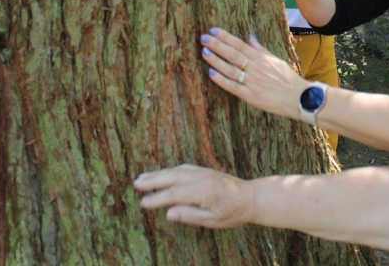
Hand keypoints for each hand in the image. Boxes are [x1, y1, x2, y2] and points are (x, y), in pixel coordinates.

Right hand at [135, 164, 254, 227]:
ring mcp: (204, 172)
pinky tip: (164, 173)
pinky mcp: (206, 170)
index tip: (143, 203)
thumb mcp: (212, 220)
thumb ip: (190, 215)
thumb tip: (169, 213)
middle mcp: (201, 177)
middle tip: (136, 183)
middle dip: (153, 180)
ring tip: (143, 177)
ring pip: (177, 170)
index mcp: (203, 191)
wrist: (251, 197)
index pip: (174, 194)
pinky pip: (184, 168)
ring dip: (160, 173)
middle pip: (172, 177)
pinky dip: (171, 170)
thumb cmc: (233, 212)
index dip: (157, 198)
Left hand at [201, 28, 307, 119]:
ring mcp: (252, 82)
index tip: (213, 31)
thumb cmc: (287, 79)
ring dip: (216, 60)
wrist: (299, 98)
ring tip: (204, 52)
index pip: (240, 45)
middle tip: (203, 38)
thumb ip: (261, 50)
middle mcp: (255, 68)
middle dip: (217, 45)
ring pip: (231, 69)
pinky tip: (211, 73)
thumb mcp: (276, 60)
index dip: (225, 37)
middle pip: (233, 54)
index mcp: (261, 58)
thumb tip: (249, 37)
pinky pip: (234, 87)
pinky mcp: (251, 96)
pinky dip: (222, 80)